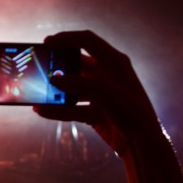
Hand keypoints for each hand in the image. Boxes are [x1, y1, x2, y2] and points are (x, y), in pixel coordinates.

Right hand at [34, 31, 161, 154]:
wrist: (143, 143)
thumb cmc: (132, 112)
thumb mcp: (105, 94)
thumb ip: (78, 84)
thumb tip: (55, 80)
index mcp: (114, 62)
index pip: (88, 41)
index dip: (67, 38)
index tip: (47, 42)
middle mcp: (107, 75)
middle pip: (77, 64)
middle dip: (58, 66)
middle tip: (41, 67)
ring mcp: (100, 94)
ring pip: (72, 88)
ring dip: (56, 90)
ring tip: (39, 92)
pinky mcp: (95, 112)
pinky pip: (71, 108)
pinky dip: (57, 109)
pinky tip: (42, 111)